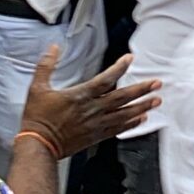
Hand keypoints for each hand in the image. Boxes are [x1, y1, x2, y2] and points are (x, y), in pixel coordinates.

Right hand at [19, 46, 159, 156]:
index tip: (130, 59)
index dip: (119, 68)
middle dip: (141, 89)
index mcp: (80, 96)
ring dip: (142, 106)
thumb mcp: (37, 88)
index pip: (105, 79)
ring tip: (156, 100)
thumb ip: (46, 65)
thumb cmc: (38, 119)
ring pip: (124, 114)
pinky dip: (132, 124)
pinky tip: (141, 119)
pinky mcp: (96, 136)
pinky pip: (118, 129)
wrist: (38, 146)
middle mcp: (92, 110)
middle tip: (157, 83)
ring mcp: (96, 124)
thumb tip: (54, 48)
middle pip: (122, 97)